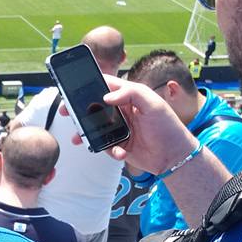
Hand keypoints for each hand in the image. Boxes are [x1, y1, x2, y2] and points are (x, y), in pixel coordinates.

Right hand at [63, 76, 196, 174]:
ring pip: (94, 127)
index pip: (107, 85)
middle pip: (94, 107)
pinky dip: (107, 149)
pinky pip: (104, 145)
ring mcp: (118, 128)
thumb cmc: (168, 127)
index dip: (90, 84)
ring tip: (77, 137)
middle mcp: (121, 111)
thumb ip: (131, 93)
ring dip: (85, 132)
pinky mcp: (117, 145)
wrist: (174, 156)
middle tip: (67, 111)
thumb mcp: (153, 104)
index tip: (75, 87)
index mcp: (130, 97)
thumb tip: (106, 97)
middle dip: (79, 109)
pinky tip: (119, 152)